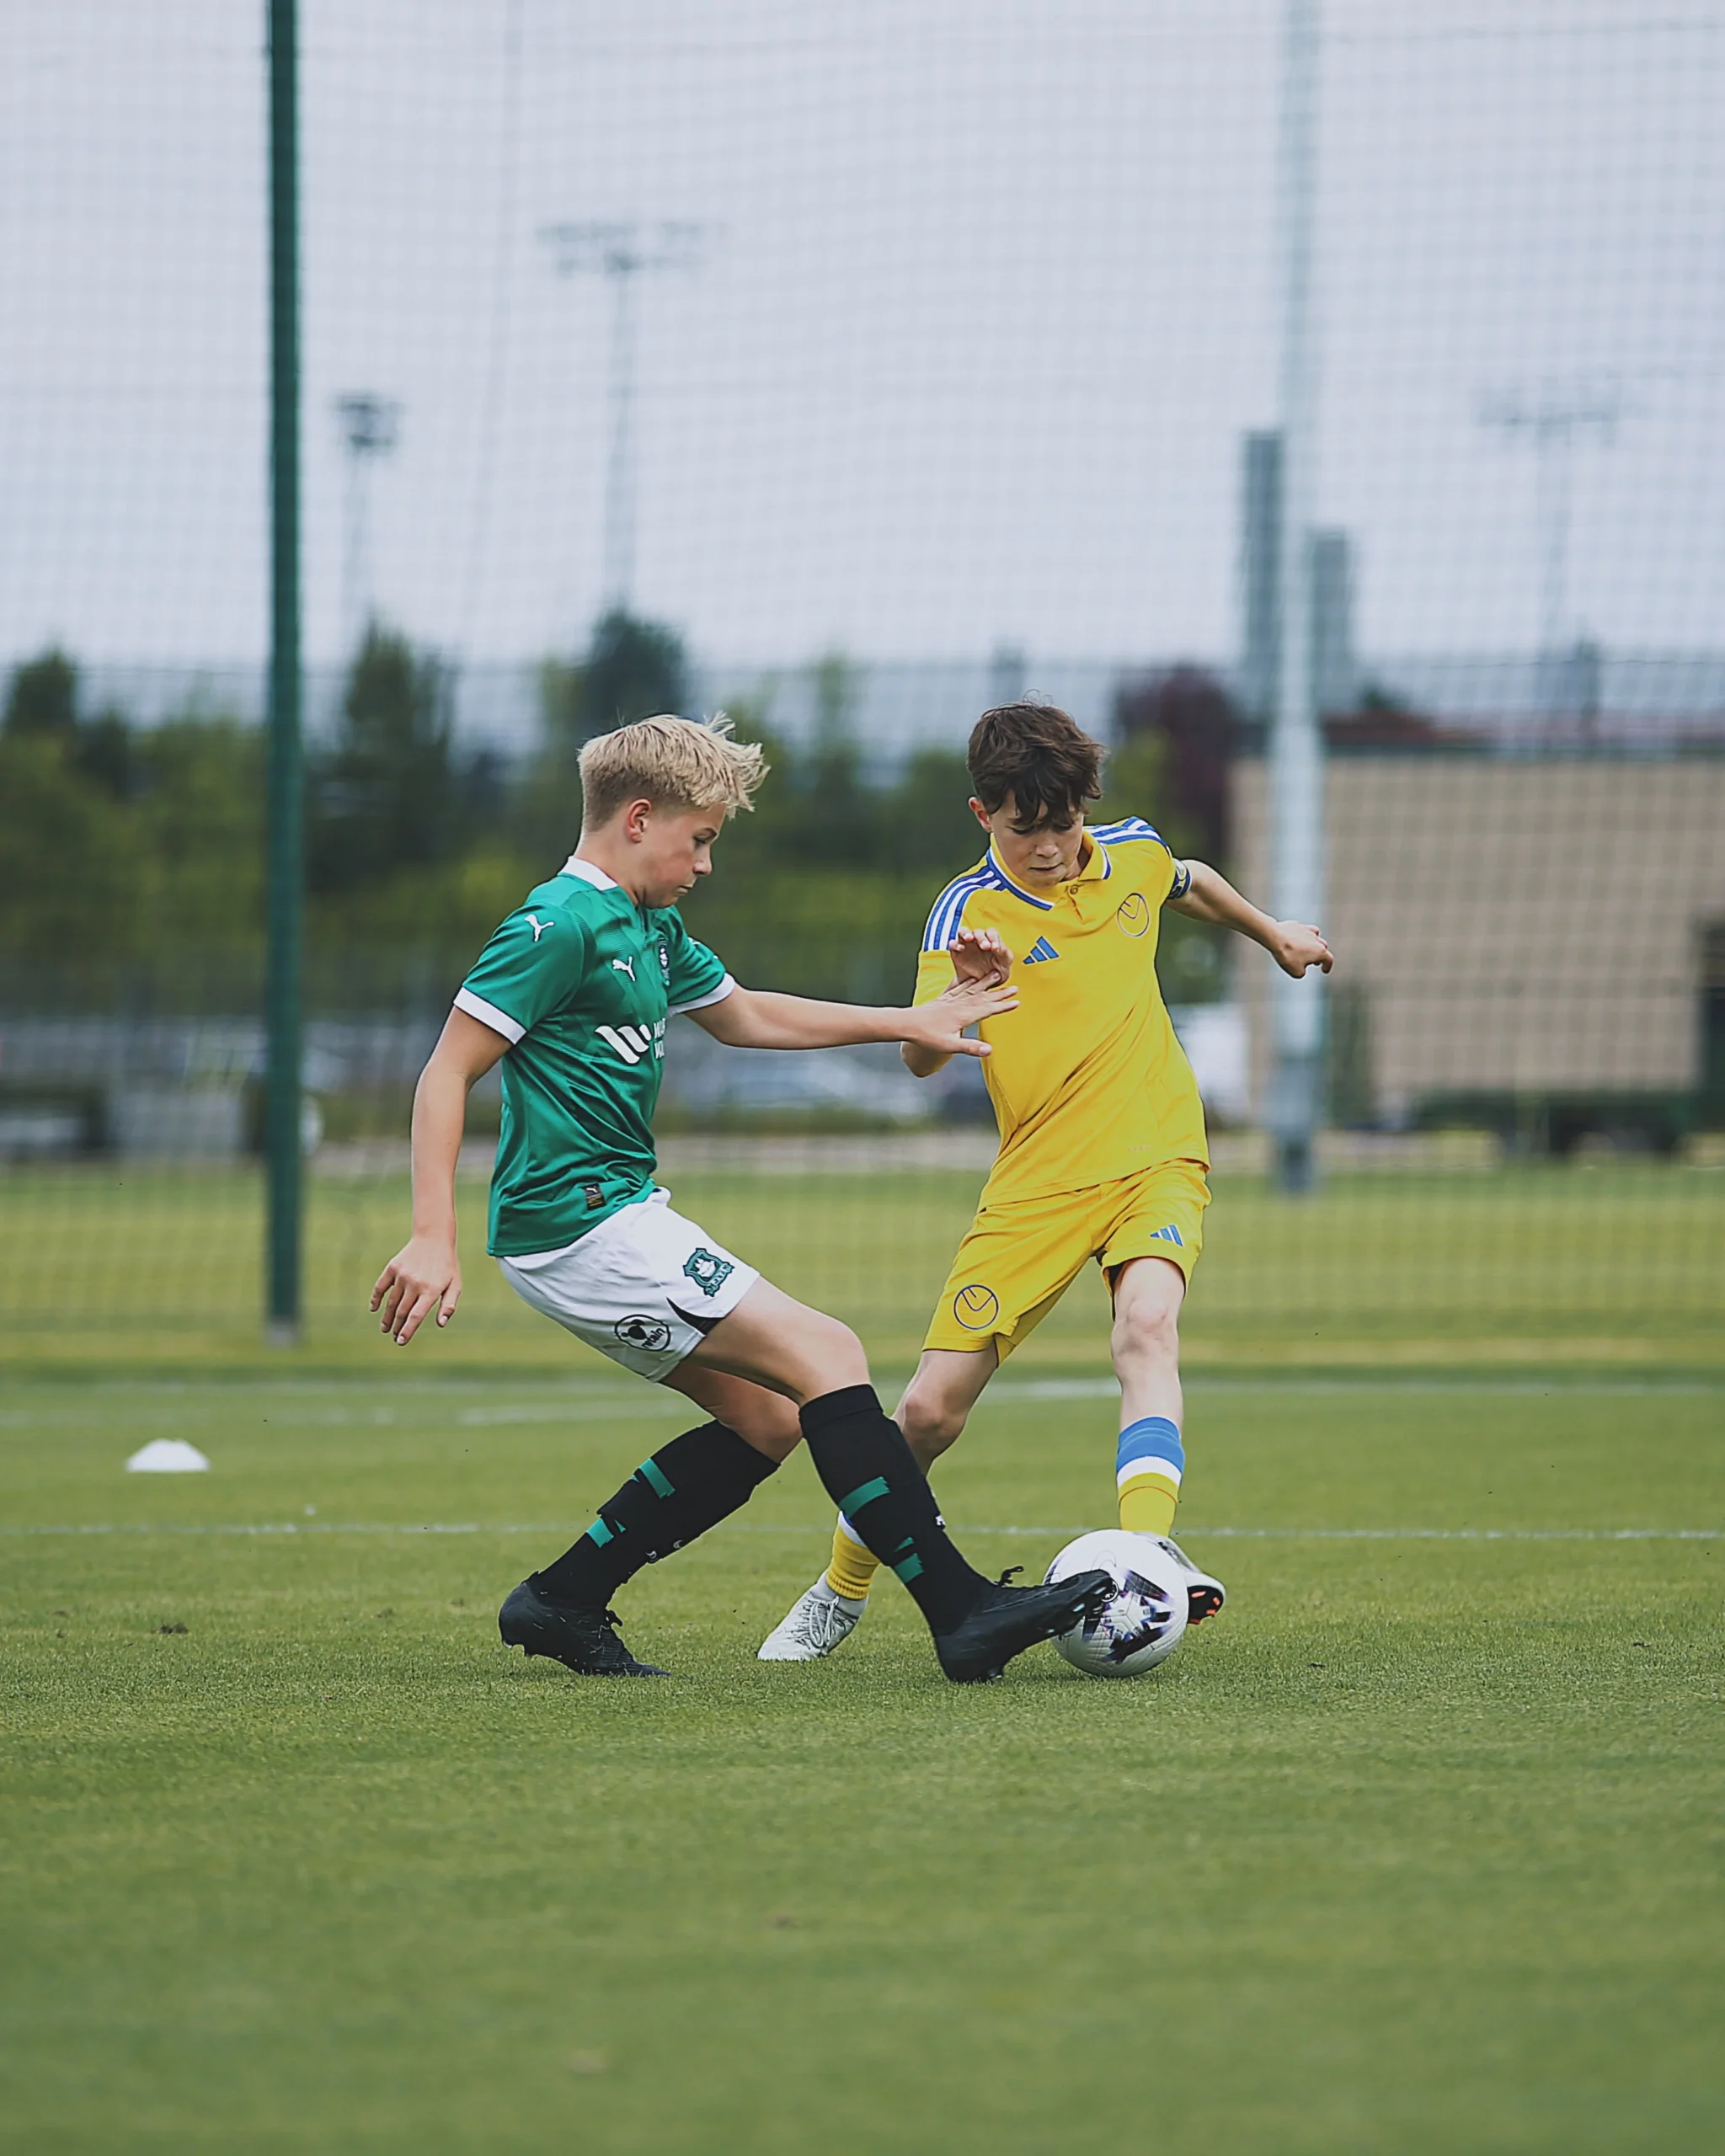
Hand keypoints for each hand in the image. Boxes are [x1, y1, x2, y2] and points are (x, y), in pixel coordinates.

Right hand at [371, 1234, 461, 1343]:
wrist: (434, 1238)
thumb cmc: (447, 1265)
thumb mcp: (455, 1284)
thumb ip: (448, 1305)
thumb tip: (441, 1324)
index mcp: (431, 1289)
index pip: (416, 1316)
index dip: (408, 1330)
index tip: (401, 1341)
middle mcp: (415, 1283)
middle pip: (402, 1311)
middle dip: (397, 1327)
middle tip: (395, 1338)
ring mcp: (402, 1275)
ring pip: (391, 1302)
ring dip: (387, 1317)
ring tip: (386, 1328)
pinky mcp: (393, 1268)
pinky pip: (381, 1287)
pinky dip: (376, 1298)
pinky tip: (374, 1309)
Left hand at [901, 977, 1017, 1058]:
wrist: (906, 1023)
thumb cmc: (927, 1037)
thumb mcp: (949, 1045)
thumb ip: (970, 1047)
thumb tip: (990, 1050)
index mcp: (963, 1015)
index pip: (988, 1009)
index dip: (1003, 1006)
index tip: (1017, 1002)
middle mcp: (959, 1005)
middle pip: (984, 997)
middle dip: (1000, 993)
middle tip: (1016, 988)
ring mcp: (951, 1000)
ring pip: (973, 989)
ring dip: (987, 984)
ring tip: (997, 976)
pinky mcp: (944, 999)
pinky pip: (959, 987)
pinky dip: (969, 982)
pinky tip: (972, 979)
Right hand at [946, 925, 1013, 986]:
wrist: (980, 988)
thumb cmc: (995, 976)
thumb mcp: (1004, 968)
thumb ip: (1005, 956)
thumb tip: (1000, 948)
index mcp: (991, 942)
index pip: (992, 933)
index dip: (993, 937)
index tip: (995, 948)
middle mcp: (978, 941)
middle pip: (978, 932)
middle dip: (981, 938)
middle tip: (985, 947)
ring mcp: (966, 945)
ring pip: (963, 932)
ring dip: (966, 933)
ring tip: (969, 938)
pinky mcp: (956, 952)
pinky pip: (953, 944)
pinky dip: (955, 943)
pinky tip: (960, 948)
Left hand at [1271, 921, 1333, 978]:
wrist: (1275, 938)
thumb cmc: (1287, 955)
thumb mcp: (1296, 972)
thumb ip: (1302, 972)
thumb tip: (1301, 970)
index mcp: (1320, 951)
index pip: (1328, 959)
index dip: (1327, 966)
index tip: (1324, 970)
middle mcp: (1316, 939)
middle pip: (1323, 947)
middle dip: (1320, 955)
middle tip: (1315, 961)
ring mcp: (1306, 930)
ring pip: (1315, 935)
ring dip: (1313, 943)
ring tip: (1308, 948)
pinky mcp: (1296, 925)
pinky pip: (1302, 930)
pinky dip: (1301, 935)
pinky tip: (1295, 939)